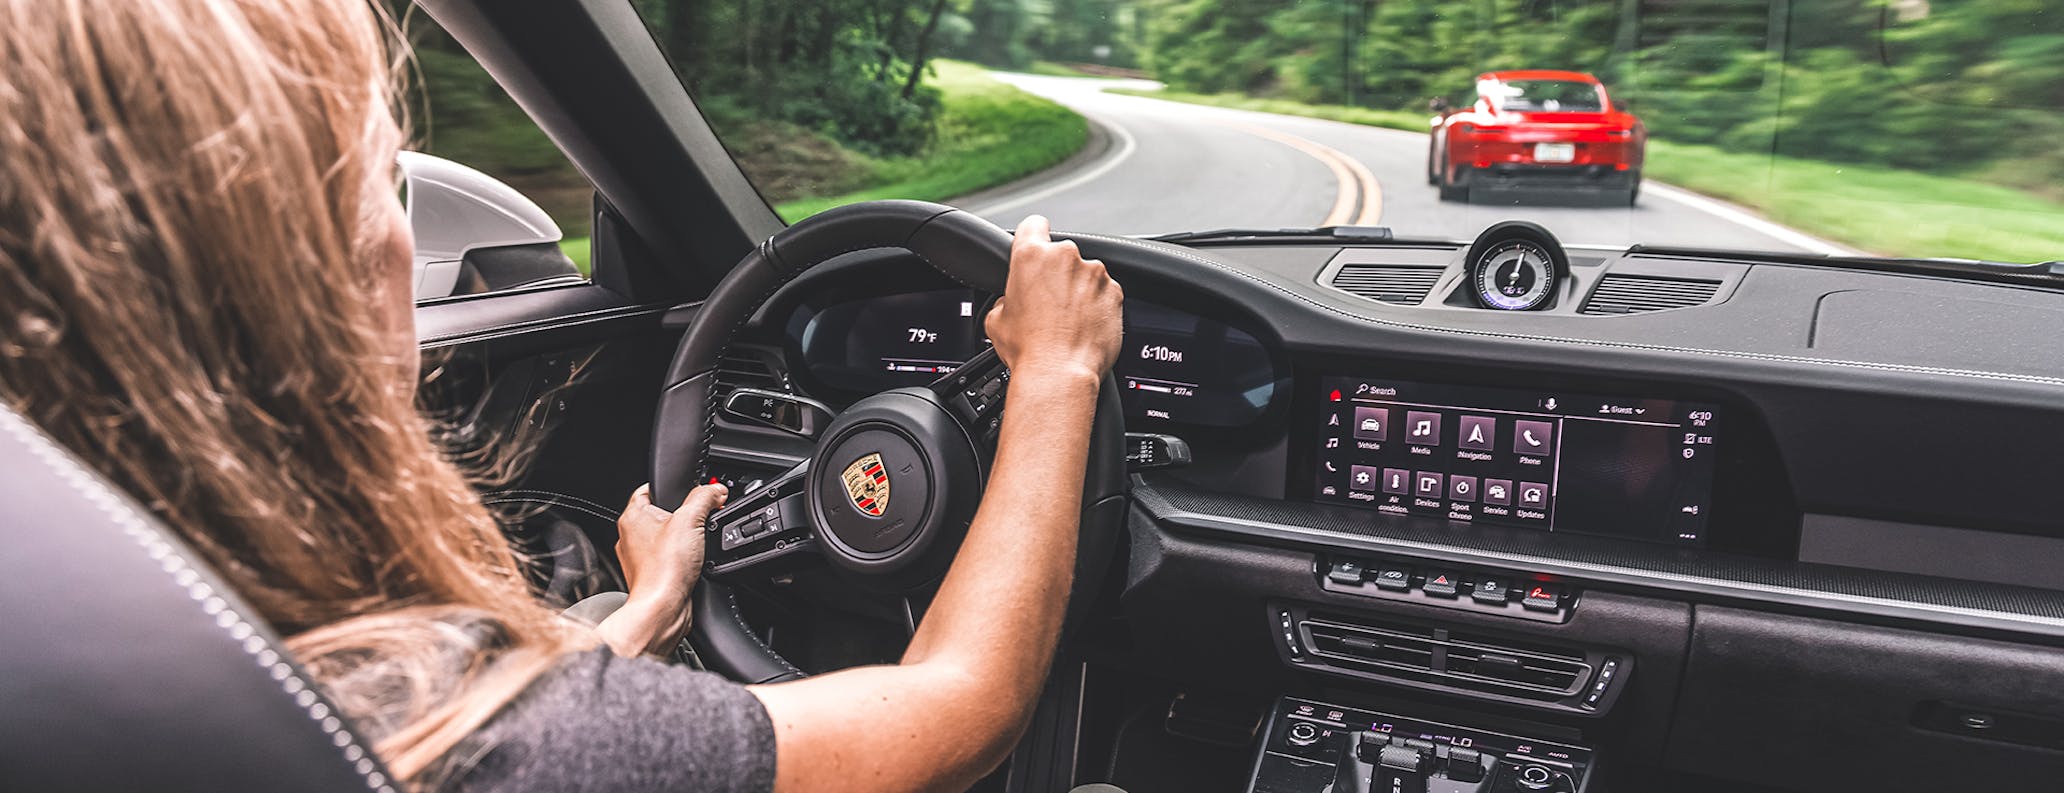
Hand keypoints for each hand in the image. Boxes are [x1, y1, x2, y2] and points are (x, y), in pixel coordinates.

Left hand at [596, 482, 726, 655]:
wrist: (663, 609)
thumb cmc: (665, 569)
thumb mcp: (691, 520)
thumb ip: (705, 497)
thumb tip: (716, 490)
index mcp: (632, 517)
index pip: (649, 489)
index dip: (673, 488)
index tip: (692, 492)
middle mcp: (631, 536)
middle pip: (663, 514)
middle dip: (684, 516)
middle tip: (700, 521)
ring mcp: (640, 558)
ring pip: (667, 537)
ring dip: (685, 539)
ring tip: (696, 545)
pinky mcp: (653, 574)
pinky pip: (670, 558)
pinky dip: (683, 559)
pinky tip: (693, 563)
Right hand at [985, 215, 1123, 381]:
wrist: (1060, 374)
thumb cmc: (1028, 350)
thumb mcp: (996, 321)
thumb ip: (1004, 298)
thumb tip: (1009, 302)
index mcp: (1031, 256)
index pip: (1033, 225)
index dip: (1033, 235)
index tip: (1036, 243)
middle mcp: (1065, 258)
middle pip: (1061, 255)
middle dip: (1057, 275)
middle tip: (1049, 305)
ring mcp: (1094, 274)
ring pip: (1086, 274)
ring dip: (1079, 291)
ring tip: (1068, 321)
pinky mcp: (1115, 292)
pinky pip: (1105, 292)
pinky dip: (1098, 305)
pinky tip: (1085, 326)